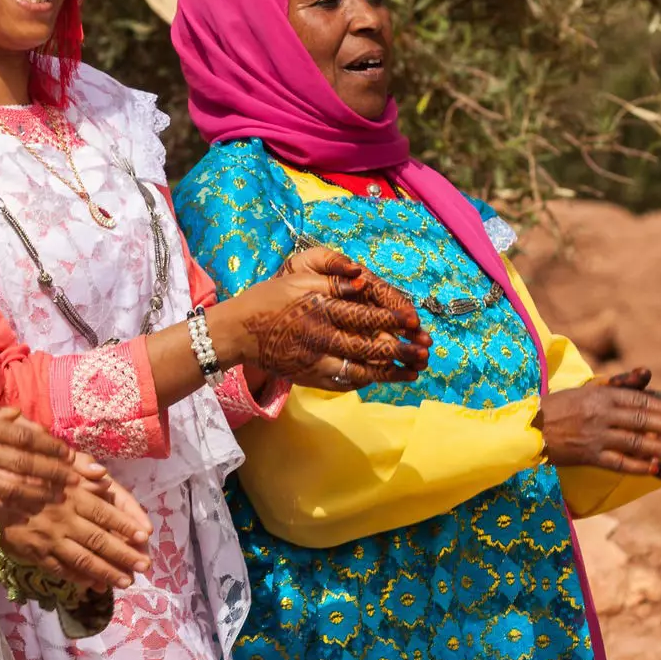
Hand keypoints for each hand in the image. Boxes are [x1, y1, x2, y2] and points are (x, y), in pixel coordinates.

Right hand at [0, 404, 79, 524]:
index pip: (27, 436)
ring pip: (13, 489)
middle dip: (60, 476)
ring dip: (43, 498)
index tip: (76, 458)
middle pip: (27, 464)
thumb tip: (22, 418)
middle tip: (85, 485)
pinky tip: (31, 522)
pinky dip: (12, 516)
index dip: (55, 448)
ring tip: (66, 505)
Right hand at [0, 474, 151, 591]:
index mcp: (70, 495)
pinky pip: (60, 569)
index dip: (126, 526)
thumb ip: (78, 466)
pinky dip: (78, 578)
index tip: (144, 536)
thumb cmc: (21, 469)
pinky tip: (94, 584)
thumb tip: (103, 475)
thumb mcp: (49, 458)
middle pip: (100, 540)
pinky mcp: (34, 552)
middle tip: (145, 566)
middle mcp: (63, 519)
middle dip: (125, 555)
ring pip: (83, 559)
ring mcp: (49, 539)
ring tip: (127, 581)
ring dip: (107, 572)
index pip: (105, 513)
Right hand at [208, 245, 429, 391]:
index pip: (363, 314)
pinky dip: (364, 381)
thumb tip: (362, 278)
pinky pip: (342, 382)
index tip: (414, 321)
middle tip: (424, 352)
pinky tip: (380, 378)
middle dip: (399, 350)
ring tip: (413, 372)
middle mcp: (320, 336)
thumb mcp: (298, 277)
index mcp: (320, 307)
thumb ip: (332, 277)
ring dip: (389, 372)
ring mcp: (315, 360)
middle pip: (367, 346)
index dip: (391, 318)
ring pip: (359, 369)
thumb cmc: (268, 299)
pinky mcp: (309, 377)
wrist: (236, 332)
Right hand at [533, 368, 660, 481]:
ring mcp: (594, 435)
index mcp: (601, 395)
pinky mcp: (587, 455)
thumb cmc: (559, 406)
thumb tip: (648, 373)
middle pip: (644, 420)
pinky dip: (640, 466)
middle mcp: (600, 413)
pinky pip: (619, 462)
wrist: (526, 427)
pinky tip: (659, 470)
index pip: (642, 401)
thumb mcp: (588, 389)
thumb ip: (620, 384)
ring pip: (636, 442)